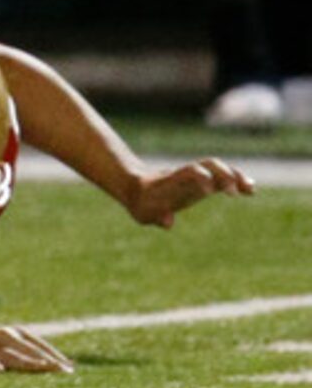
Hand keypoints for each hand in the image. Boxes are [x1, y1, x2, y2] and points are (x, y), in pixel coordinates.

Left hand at [122, 157, 255, 228]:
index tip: (211, 188)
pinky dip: (238, 182)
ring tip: (251, 189)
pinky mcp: (205, 183)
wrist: (137, 188)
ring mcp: (196, 177)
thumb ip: (156, 218)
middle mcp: (187, 175)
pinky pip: (223, 179)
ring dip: (236, 177)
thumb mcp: (144, 213)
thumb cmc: (142, 204)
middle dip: (223, 174)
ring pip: (219, 170)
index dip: (201, 177)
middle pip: (208, 165)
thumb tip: (168, 223)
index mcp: (172, 181)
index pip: (188, 172)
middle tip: (236, 192)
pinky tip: (251, 190)